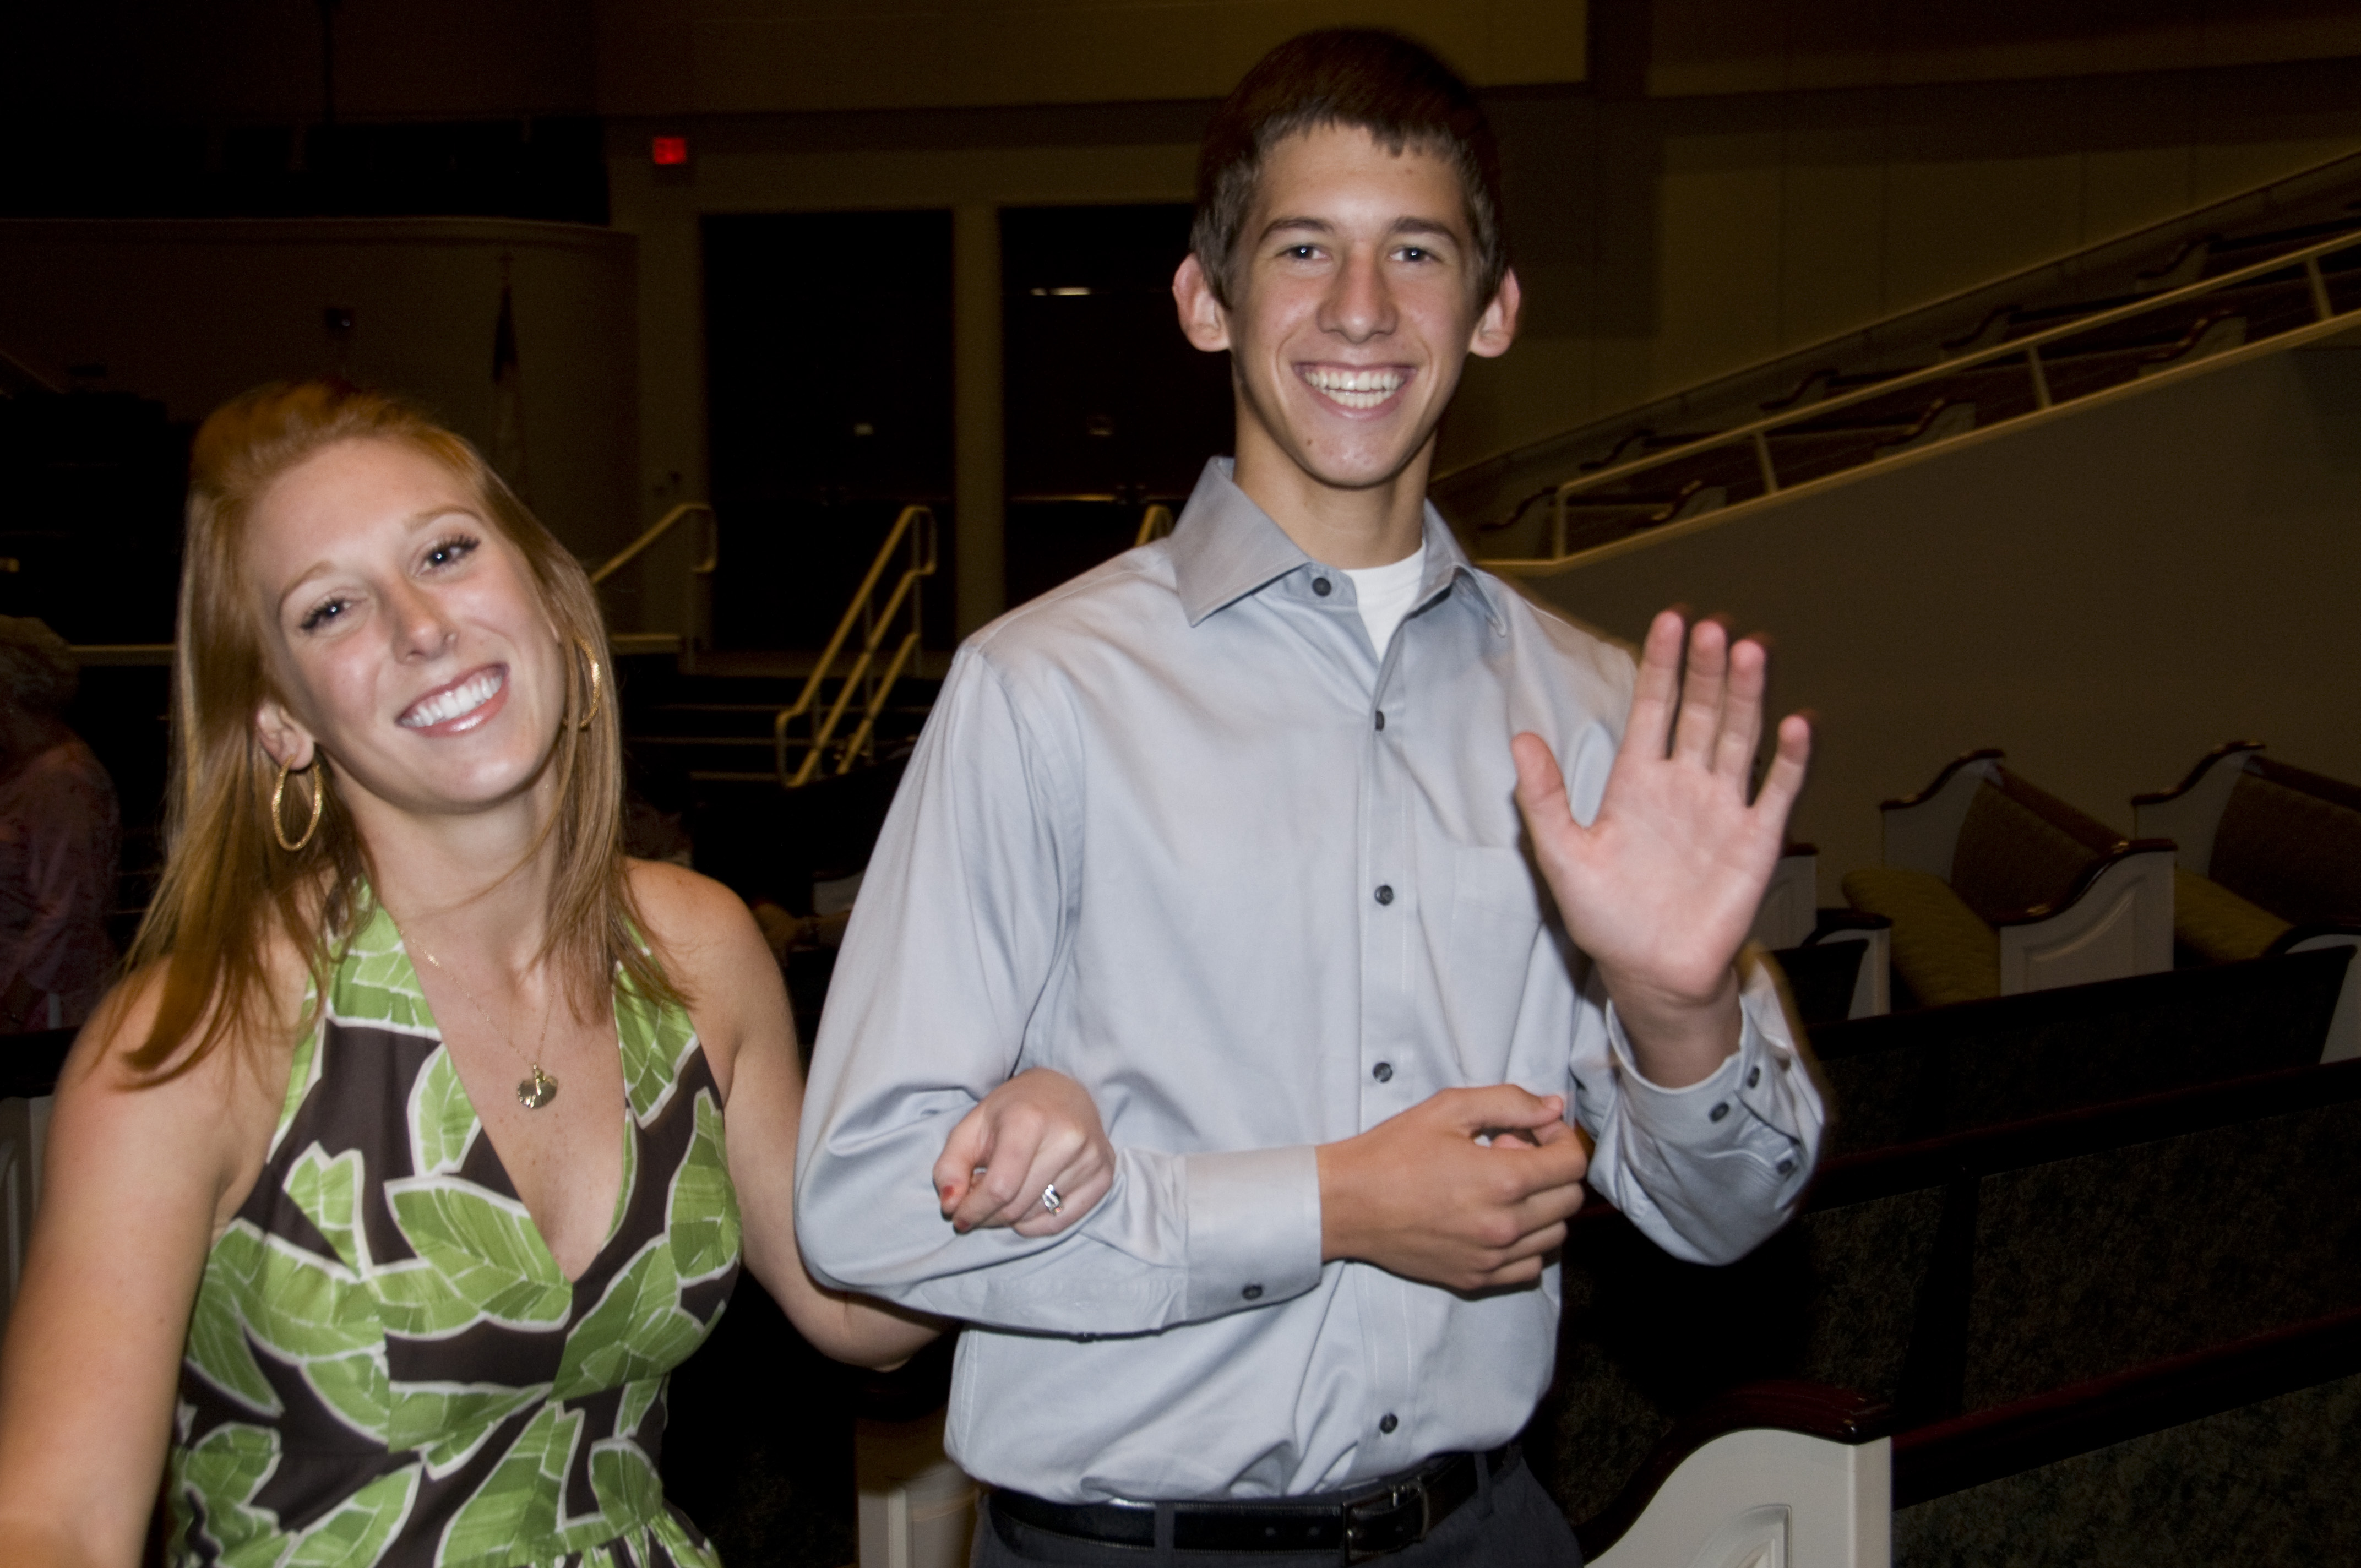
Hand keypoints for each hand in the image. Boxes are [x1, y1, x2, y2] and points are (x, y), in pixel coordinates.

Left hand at [931, 1068, 1115, 1237]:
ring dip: (1009, 1216)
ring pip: (1035, 1216)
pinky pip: (1060, 1222)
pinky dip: (1033, 1223)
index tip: (957, 1215)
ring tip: (1003, 1192)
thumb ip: (950, 1167)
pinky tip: (1026, 1201)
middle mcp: (1068, 1138)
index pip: (1000, 1187)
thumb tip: (951, 1207)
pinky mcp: (1103, 1176)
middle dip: (987, 1214)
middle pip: (1016, 1206)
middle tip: (977, 1201)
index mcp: (1030, 1119)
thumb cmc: (1011, 1111)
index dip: (973, 1209)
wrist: (1064, 1091)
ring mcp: (1091, 1158)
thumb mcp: (971, 1127)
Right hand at [1317, 1085, 1589, 1291]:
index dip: (1561, 1138)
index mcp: (1503, 1180)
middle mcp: (1505, 1225)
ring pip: (1556, 1235)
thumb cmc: (1392, 1152)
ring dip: (1543, 1207)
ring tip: (1502, 1189)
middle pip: (1571, 1199)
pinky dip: (1527, 1244)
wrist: (1346, 1204)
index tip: (1535, 1130)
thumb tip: (1554, 1107)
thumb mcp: (1448, 1109)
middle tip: (1512, 1155)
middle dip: (1553, 1170)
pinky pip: (1531, 1267)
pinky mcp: (1478, 1279)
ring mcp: (1493, 1258)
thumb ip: (1510, 1102)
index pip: (1573, 1163)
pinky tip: (1497, 1221)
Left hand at [1512, 610, 1808, 1084]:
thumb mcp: (1562, 856)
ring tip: (1750, 651)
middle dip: (1705, 671)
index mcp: (1637, 782)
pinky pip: (1776, 791)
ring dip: (1747, 697)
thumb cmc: (1607, 918)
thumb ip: (1543, 799)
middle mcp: (1684, 785)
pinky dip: (1789, 758)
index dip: (1660, 668)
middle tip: (1711, 627)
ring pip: (1740, 739)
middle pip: (1701, 713)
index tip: (1668, 621)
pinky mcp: (1756, 841)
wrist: (1651, 974)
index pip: (1652, 710)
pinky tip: (1797, 722)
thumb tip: (1519, 739)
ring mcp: (1723, 809)